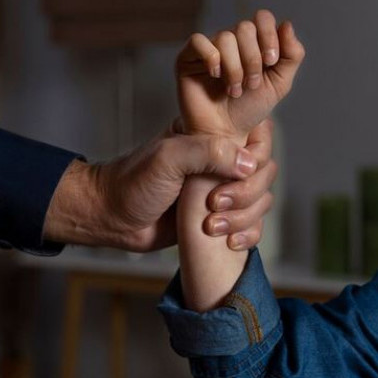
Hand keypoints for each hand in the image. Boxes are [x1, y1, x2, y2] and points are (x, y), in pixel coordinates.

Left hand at [43, 124, 273, 251]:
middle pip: (264, 172)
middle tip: (215, 203)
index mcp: (211, 136)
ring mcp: (222, 190)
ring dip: (244, 217)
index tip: (236, 172)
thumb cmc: (133, 183)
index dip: (255, 155)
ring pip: (261, 200)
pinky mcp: (220, 218)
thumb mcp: (168, 158)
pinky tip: (229, 242)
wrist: (113, 218)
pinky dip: (248, 234)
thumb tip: (248, 164)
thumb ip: (207, 152)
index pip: (257, 135)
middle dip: (246, 193)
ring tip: (211, 226)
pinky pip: (252, 225)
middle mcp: (221, 161)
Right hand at [176, 10, 304, 139]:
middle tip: (251, 85)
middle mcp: (230, 42)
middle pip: (244, 27)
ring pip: (225, 37)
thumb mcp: (279, 84)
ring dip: (234, 68)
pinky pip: (198, 41)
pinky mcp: (188, 59)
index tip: (271, 62)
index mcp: (252, 43)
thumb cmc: (249, 110)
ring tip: (233, 90)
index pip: (262, 18)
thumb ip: (291, 56)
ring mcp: (208, 49)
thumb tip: (287, 24)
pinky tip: (215, 76)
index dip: (269, 35)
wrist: (225, 134)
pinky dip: (211, 58)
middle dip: (252, 58)